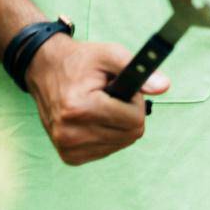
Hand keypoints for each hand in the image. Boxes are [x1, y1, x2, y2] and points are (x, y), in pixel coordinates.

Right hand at [26, 35, 168, 165]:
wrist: (45, 71)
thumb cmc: (80, 62)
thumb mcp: (108, 54)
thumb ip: (138, 69)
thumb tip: (164, 86)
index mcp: (79, 108)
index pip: (134, 120)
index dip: (134, 101)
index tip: (121, 88)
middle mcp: (70, 132)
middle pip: (131, 134)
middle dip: (128, 114)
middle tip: (112, 97)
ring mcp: (67, 147)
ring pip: (121, 144)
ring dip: (118, 125)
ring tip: (100, 106)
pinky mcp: (69, 156)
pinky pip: (107, 150)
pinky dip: (108, 135)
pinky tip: (93, 120)